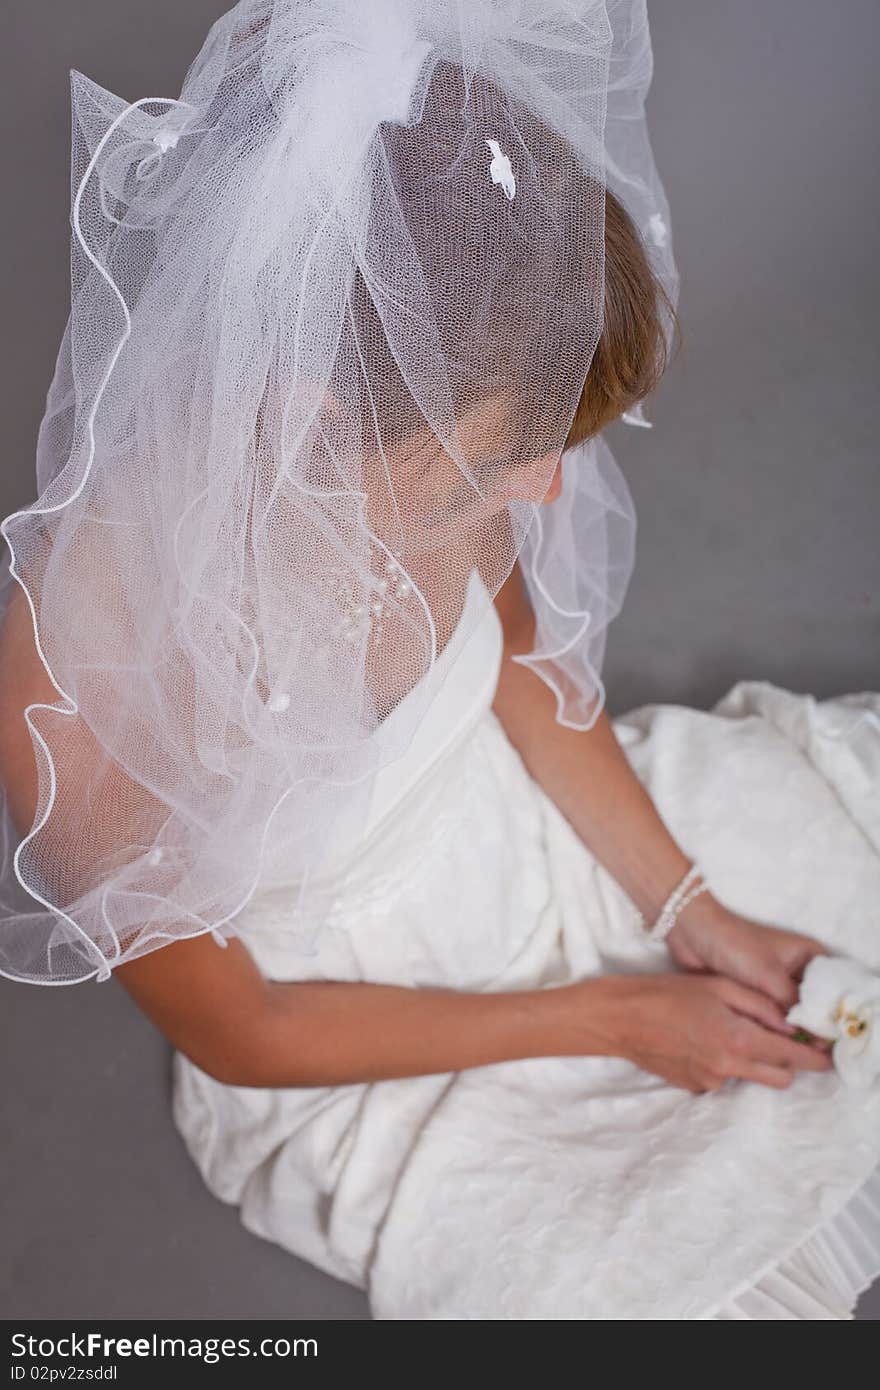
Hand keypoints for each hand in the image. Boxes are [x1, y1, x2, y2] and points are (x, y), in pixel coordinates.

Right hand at [598, 971, 834, 1093]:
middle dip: (785, 1062)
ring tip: (721, 1029)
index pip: (793, 1057)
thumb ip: (761, 1005)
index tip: (827, 1057)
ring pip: (750, 1077)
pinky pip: (723, 1077)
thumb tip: (790, 1023)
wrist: (619, 1018)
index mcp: (739, 1040)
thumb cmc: (666, 993)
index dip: (815, 1058)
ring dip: (750, 1060)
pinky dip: (722, 1062)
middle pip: (779, 1078)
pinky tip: (699, 1040)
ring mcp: (711, 1082)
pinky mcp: (695, 1088)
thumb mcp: (718, 986)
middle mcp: (729, 1068)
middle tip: (773, 1037)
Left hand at [665, 898, 832, 1039]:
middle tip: (815, 1056)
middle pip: (814, 1005)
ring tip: (796, 1055)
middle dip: (813, 1028)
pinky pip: (772, 1017)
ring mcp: (777, 983)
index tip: (831, 1042)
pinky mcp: (757, 994)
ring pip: (793, 1014)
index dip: (833, 1016)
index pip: (833, 991)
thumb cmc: (736, 946)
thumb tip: (809, 1040)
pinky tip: (776, 1048)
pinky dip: (775, 1030)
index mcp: (810, 957)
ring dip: (793, 1032)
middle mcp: (798, 970)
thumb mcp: (770, 976)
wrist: (694, 934)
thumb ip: (793, 1007)